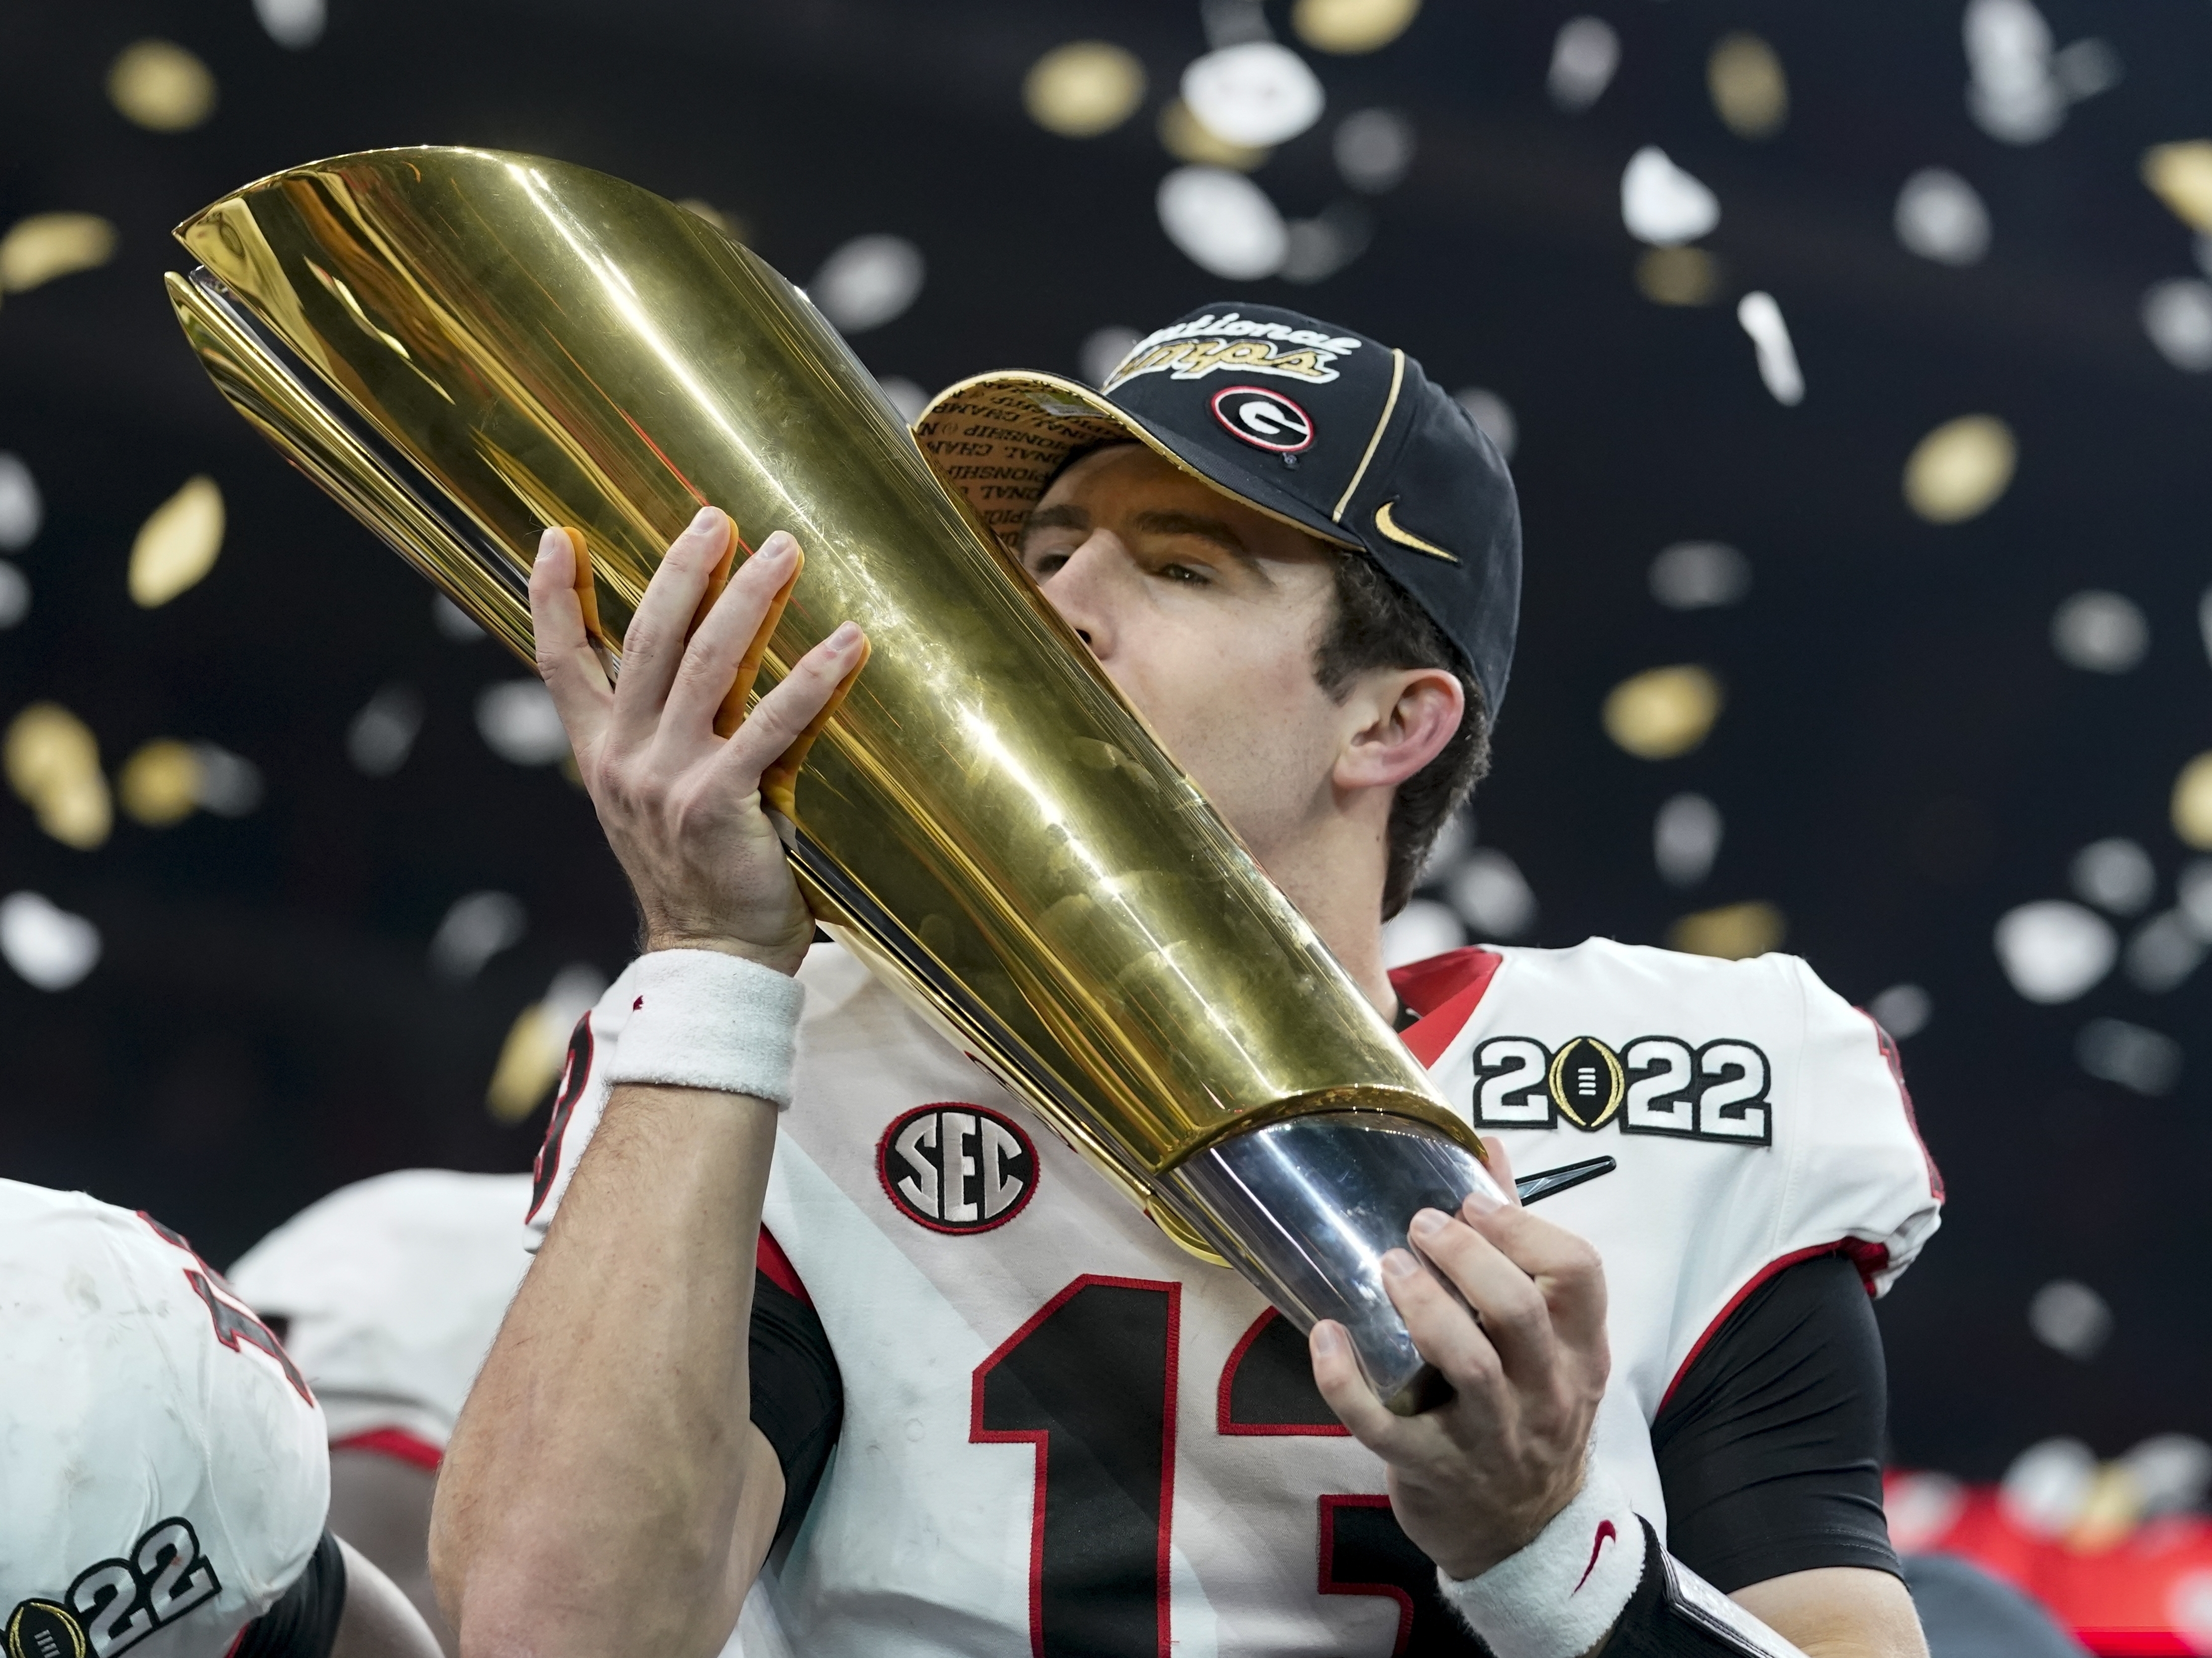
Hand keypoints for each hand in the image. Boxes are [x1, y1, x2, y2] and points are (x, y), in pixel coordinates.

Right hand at [531, 509, 867, 974]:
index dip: (552, 597)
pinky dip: (811, 680)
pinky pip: (771, 727)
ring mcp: (668, 781)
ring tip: (784, 550)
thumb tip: (705, 661)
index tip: (554, 535)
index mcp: (600, 755)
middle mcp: (625, 760)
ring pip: (707, 666)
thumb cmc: (700, 875)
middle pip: (647, 640)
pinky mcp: (720, 805)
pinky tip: (847, 643)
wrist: (712, 960)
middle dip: (682, 570)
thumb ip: (665, 737)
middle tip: (718, 517)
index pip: (561, 662)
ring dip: (748, 599)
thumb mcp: (658, 799)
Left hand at [1309, 1137, 1609, 1580]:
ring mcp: (1489, 1437)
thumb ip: (1517, 1245)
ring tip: (1388, 1268)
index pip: (1578, 1273)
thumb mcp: (1548, 1342)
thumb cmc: (1528, 1415)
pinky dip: (1349, 1380)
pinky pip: (1386, 1426)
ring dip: (1423, 1308)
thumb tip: (1486, 1150)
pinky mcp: (1432, 1469)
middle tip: (1422, 1226)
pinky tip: (1326, 1337)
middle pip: (1520, 1312)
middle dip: (1469, 1257)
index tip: (1473, 1202)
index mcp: (1577, 1351)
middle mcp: (1543, 1393)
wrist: (1524, 1538)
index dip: (1525, 1228)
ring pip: (1468, 1367)